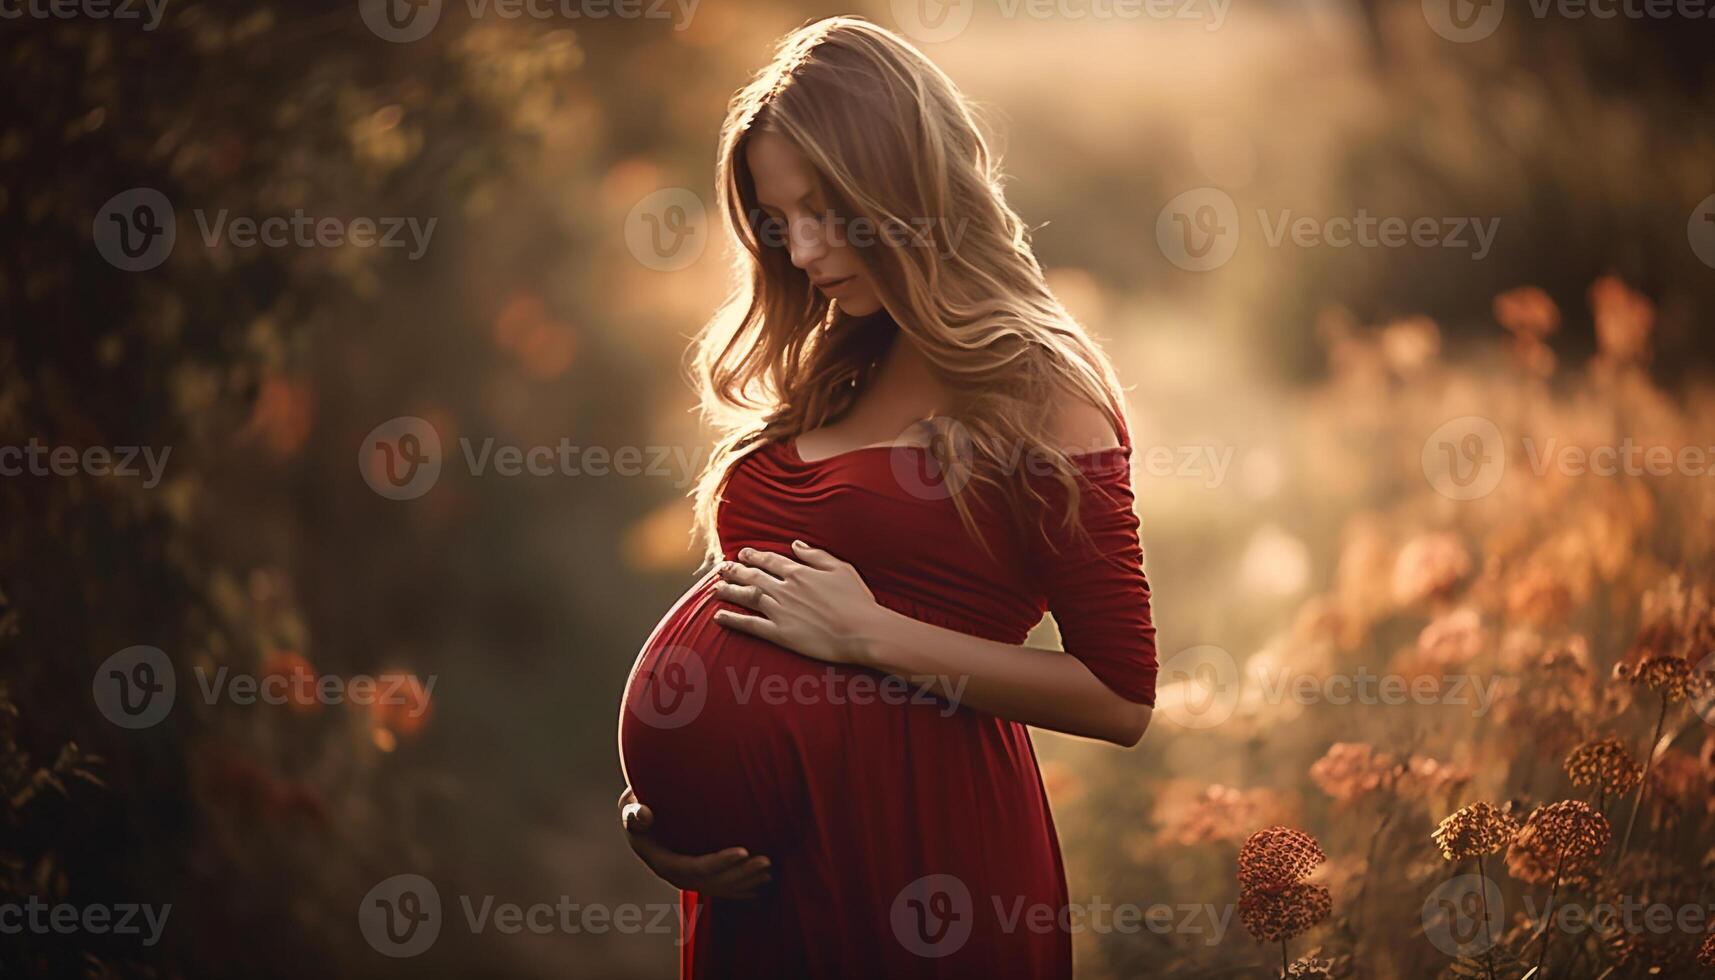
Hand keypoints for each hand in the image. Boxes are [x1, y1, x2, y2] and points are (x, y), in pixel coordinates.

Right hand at [618, 788, 772, 898]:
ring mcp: (687, 877)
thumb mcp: (632, 804)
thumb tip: (644, 815)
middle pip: (710, 882)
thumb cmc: (640, 801)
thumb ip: (635, 812)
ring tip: (768, 868)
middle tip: (766, 861)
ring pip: (719, 887)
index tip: (744, 851)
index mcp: (661, 860)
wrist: (642, 811)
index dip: (719, 863)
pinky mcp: (698, 874)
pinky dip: (742, 887)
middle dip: (739, 874)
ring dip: (745, 881)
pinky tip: (762, 883)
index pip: (693, 868)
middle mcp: (674, 874)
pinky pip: (722, 887)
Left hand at [712, 541, 888, 664]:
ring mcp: (780, 611)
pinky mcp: (780, 633)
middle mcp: (785, 589)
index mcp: (800, 572)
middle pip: (753, 576)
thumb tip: (795, 544)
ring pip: (747, 597)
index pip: (769, 560)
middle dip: (735, 571)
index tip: (742, 553)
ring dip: (729, 591)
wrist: (863, 631)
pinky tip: (718, 616)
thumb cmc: (857, 600)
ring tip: (715, 588)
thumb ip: (816, 555)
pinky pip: (750, 625)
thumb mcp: (841, 568)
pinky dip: (733, 620)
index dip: (754, 556)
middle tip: (721, 569)